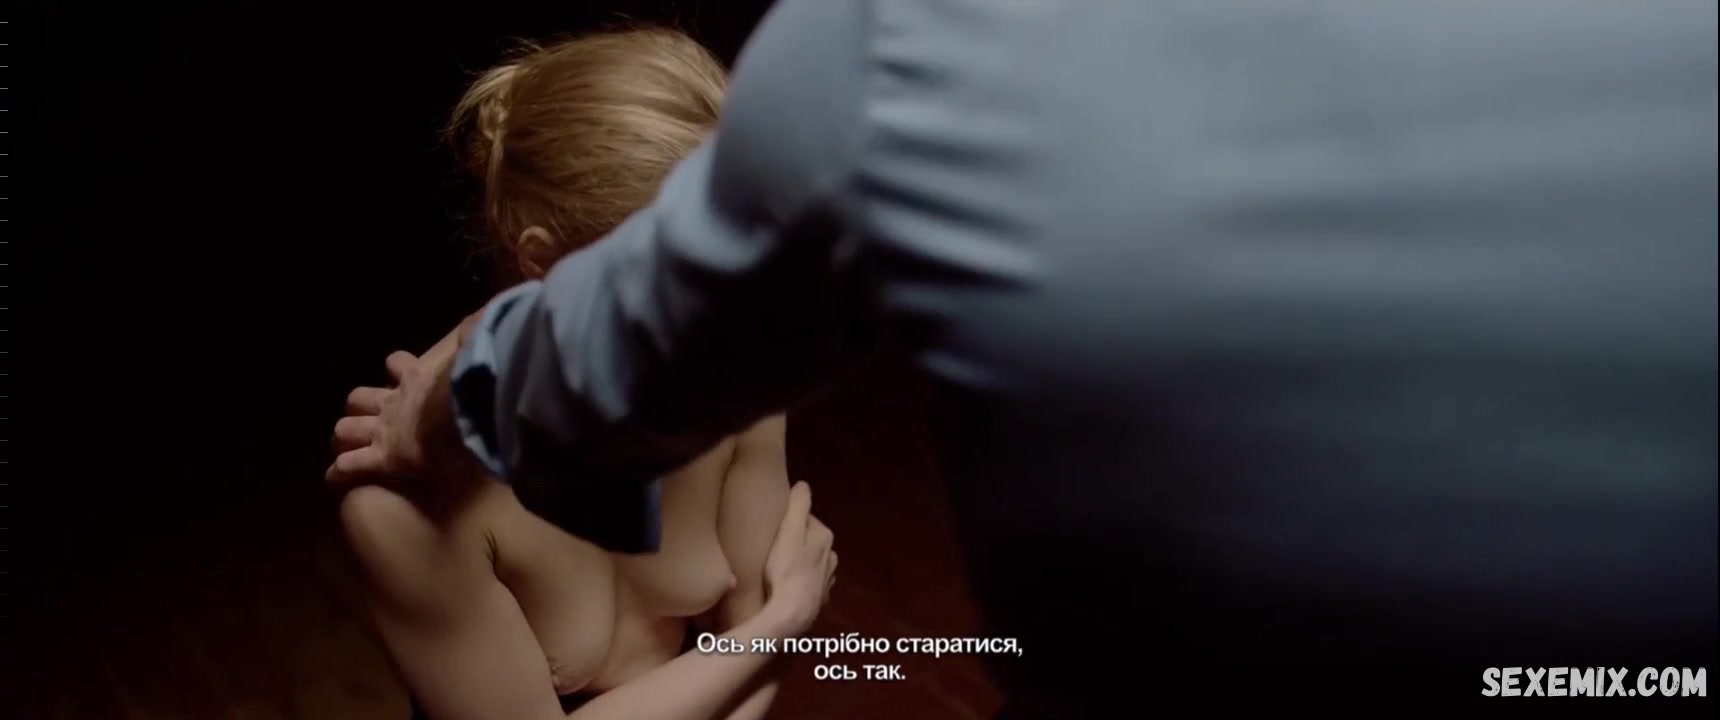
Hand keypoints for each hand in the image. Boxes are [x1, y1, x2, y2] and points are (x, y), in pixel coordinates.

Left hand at [327, 315, 480, 489]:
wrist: (456, 418)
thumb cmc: (468, 390)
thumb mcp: (470, 356)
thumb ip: (472, 337)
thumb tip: (478, 320)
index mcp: (416, 378)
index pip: (398, 363)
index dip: (397, 367)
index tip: (401, 370)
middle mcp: (394, 403)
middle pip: (360, 397)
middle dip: (361, 405)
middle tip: (369, 415)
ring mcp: (383, 431)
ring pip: (346, 428)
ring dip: (347, 434)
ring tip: (347, 446)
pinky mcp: (381, 458)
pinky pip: (349, 466)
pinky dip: (340, 472)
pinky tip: (335, 478)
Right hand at [761, 482, 837, 637]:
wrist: (791, 614)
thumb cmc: (785, 569)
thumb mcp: (788, 531)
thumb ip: (797, 506)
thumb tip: (804, 484)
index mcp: (825, 537)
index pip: (807, 519)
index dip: (789, 521)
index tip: (774, 527)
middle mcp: (831, 556)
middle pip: (810, 541)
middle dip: (796, 541)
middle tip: (773, 547)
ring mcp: (827, 580)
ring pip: (812, 562)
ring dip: (800, 562)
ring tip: (779, 567)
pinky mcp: (820, 599)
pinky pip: (810, 583)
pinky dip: (802, 581)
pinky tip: (789, 586)